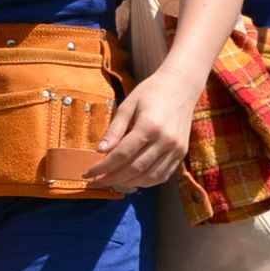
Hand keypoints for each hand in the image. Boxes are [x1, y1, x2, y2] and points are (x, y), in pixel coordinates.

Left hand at [85, 72, 195, 191]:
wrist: (181, 86)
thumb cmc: (151, 92)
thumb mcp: (127, 105)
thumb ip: (114, 129)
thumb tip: (100, 151)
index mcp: (149, 126)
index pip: (122, 154)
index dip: (103, 167)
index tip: (88, 174)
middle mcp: (165, 141)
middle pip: (134, 169)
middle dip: (111, 179)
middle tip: (95, 182)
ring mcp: (176, 149)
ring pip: (149, 177)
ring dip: (128, 183)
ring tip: (110, 182)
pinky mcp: (182, 153)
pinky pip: (162, 175)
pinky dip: (145, 181)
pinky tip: (131, 180)